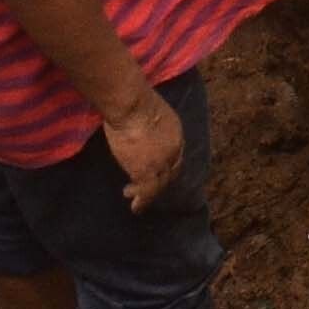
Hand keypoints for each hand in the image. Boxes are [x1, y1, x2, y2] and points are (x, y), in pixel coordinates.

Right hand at [99, 83, 187, 207]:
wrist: (132, 106)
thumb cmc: (136, 102)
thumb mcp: (152, 113)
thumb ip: (152, 125)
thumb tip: (142, 129)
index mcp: (176, 133)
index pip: (175, 155)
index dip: (167, 165)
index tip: (158, 171)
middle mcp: (174, 150)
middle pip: (170, 172)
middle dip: (160, 182)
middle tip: (148, 189)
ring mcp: (161, 162)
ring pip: (158, 184)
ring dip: (147, 194)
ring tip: (132, 197)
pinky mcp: (147, 171)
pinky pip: (147, 191)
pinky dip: (142, 201)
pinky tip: (135, 207)